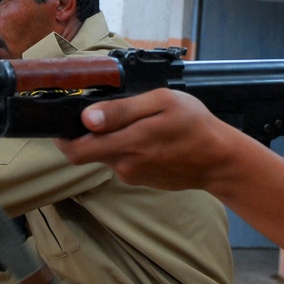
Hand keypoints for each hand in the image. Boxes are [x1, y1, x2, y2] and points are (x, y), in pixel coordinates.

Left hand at [55, 88, 244, 190]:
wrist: (220, 161)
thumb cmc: (195, 126)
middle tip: (101, 115)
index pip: (75, 150)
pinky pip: (123, 163)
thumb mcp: (162, 103)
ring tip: (137, 123)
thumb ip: (122, 110)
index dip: (63, 136)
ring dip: (111, 141)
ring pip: (106, 156)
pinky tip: (149, 138)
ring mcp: (132, 176)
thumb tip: (87, 118)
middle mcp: (124, 165)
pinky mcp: (142, 180)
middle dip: (86, 136)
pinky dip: (127, 149)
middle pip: (86, 154)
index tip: (65, 120)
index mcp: (126, 144)